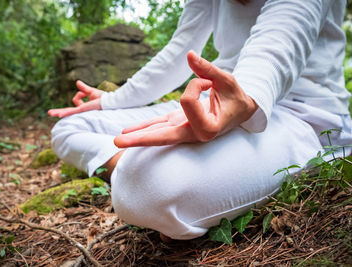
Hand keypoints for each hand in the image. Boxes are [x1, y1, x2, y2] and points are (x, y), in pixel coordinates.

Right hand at [48, 80, 102, 117]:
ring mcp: (81, 111)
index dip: (80, 95)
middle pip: (68, 111)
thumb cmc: (103, 98)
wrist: (109, 101)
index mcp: (84, 106)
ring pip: (68, 112)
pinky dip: (65, 113)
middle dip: (59, 111)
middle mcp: (82, 110)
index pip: (76, 100)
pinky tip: (59, 115)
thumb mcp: (91, 91)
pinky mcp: (82, 110)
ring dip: (59, 112)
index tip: (86, 93)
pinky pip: (72, 111)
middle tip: (49, 113)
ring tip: (50, 113)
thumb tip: (77, 82)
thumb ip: (84, 88)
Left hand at [114, 50, 257, 147]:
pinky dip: (144, 128)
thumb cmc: (236, 98)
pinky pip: (158, 128)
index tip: (208, 81)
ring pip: (158, 135)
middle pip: (164, 137)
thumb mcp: (227, 82)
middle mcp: (194, 134)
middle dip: (140, 139)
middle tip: (118, 142)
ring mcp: (183, 132)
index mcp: (209, 127)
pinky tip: (128, 132)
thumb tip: (189, 55)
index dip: (196, 84)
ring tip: (117, 140)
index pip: (187, 101)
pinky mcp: (177, 126)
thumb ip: (207, 70)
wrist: (239, 112)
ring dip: (137, 136)